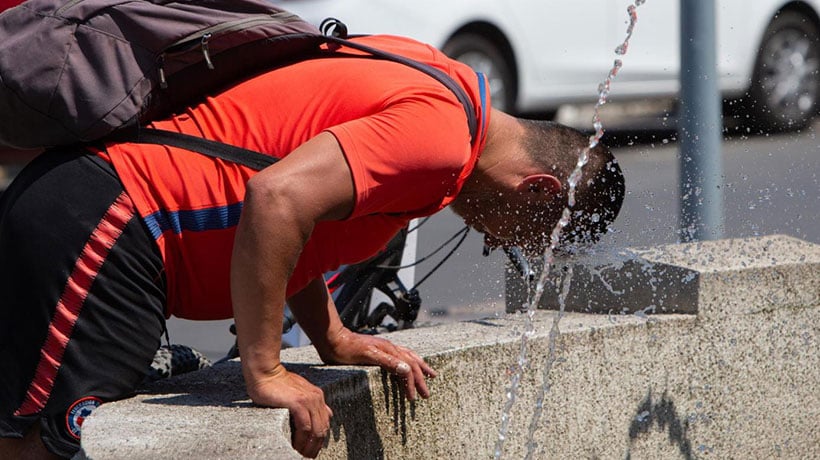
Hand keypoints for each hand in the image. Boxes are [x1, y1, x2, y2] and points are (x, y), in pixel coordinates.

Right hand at [246, 363, 332, 458]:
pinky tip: (295, 447)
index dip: (319, 440)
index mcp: (318, 396)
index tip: (311, 451)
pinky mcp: (298, 403)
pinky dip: (301, 440)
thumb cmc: (278, 383)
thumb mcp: (300, 391)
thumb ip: (313, 402)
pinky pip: (305, 428)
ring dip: (309, 447)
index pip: (324, 423)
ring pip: (315, 431)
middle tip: (307, 457)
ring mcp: (309, 400)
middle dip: (315, 447)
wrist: (266, 372)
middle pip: (322, 429)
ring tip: (301, 455)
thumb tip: (328, 414)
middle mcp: (316, 398)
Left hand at [318, 328, 436, 400]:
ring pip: (409, 357)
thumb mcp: (367, 356)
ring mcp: (385, 348)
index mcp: (390, 350)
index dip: (412, 383)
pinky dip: (409, 362)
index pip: (408, 368)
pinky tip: (407, 367)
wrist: (332, 338)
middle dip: (421, 379)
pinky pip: (400, 356)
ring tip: (430, 375)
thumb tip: (408, 369)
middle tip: (426, 394)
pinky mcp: (379, 350)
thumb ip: (388, 362)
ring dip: (420, 368)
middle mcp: (390, 348)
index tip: (412, 398)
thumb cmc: (346, 349)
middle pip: (412, 363)